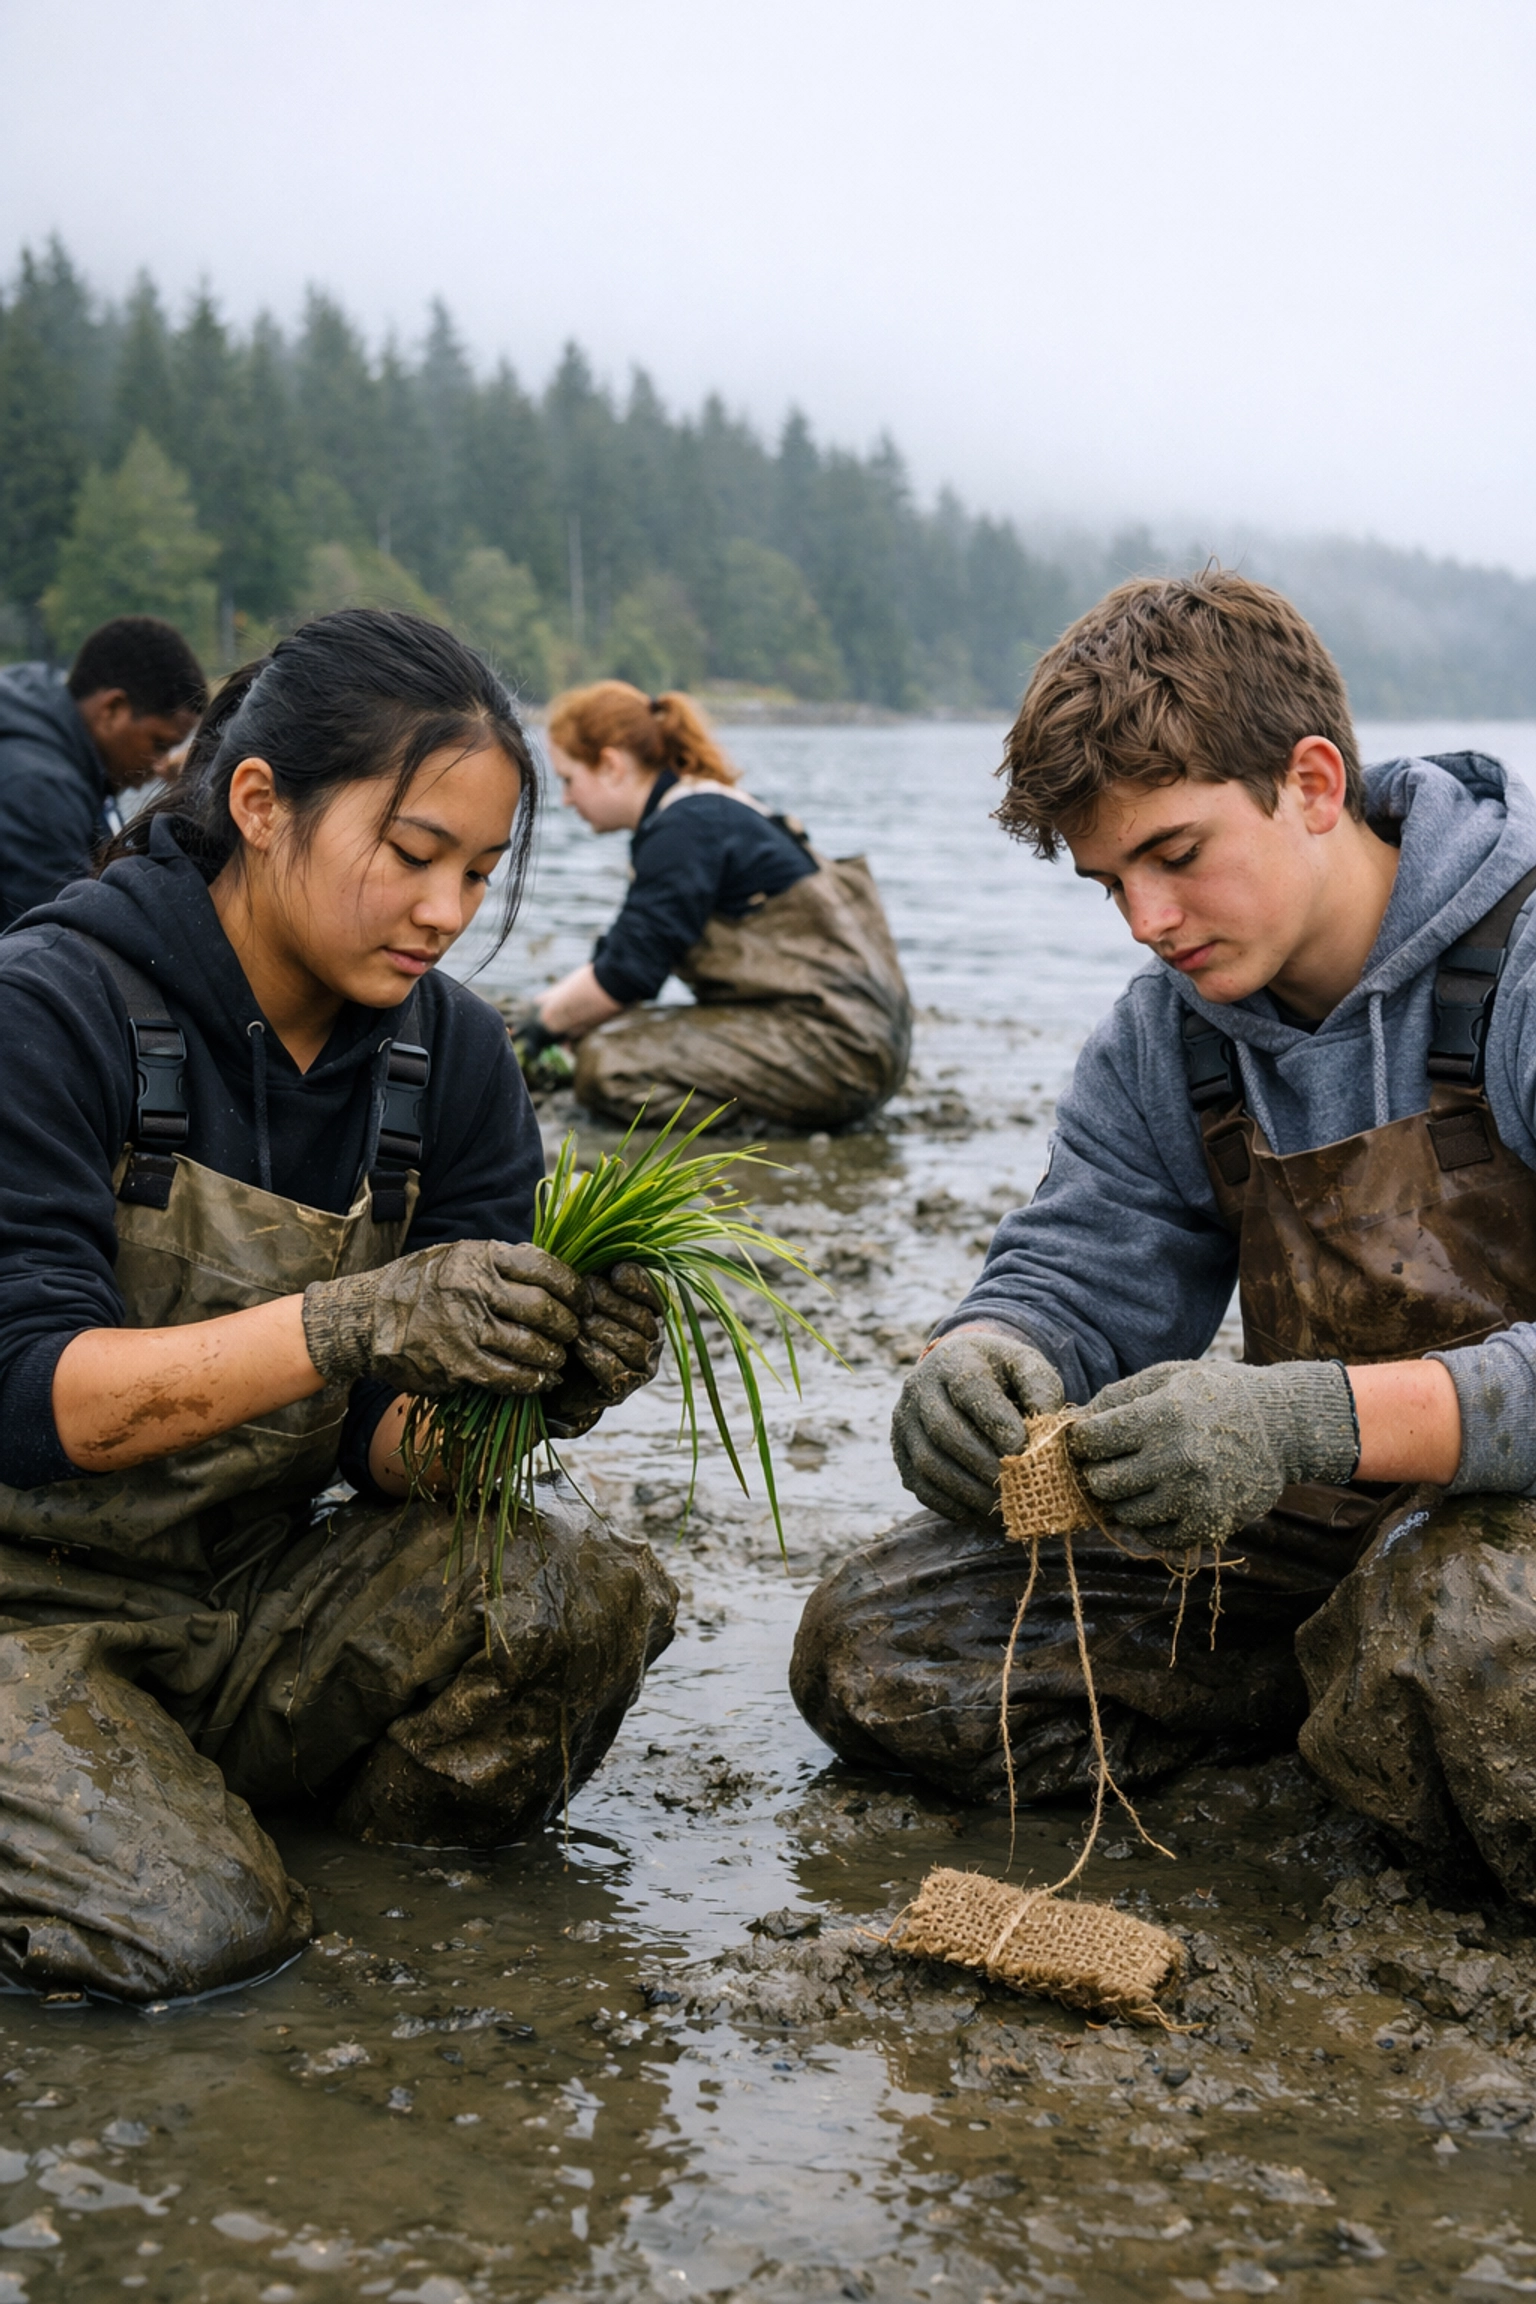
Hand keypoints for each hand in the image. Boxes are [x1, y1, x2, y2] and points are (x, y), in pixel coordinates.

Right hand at [302, 1240, 581, 1396]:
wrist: (366, 1318)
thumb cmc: (421, 1285)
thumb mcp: (459, 1257)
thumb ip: (502, 1263)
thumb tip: (553, 1272)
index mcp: (479, 1257)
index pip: (544, 1268)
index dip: (573, 1288)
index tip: (583, 1300)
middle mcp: (474, 1290)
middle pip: (543, 1309)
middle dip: (568, 1325)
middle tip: (574, 1333)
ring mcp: (465, 1329)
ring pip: (531, 1346)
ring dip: (554, 1356)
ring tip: (558, 1358)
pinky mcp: (456, 1365)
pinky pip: (508, 1377)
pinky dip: (532, 1381)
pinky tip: (540, 1380)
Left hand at [543, 1262, 665, 1436]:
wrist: (556, 1372)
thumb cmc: (571, 1322)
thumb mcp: (582, 1294)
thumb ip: (593, 1272)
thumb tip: (593, 1244)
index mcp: (649, 1308)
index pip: (653, 1292)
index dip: (638, 1283)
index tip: (615, 1273)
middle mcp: (653, 1336)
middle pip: (642, 1317)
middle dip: (612, 1304)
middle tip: (585, 1297)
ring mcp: (641, 1365)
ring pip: (631, 1344)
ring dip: (603, 1329)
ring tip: (578, 1322)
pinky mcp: (623, 1389)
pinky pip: (616, 1371)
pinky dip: (597, 1355)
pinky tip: (578, 1345)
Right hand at [891, 1326, 1064, 1521]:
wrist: (960, 1369)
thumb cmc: (1002, 1373)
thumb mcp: (1027, 1367)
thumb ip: (1042, 1391)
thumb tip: (1045, 1433)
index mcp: (955, 1360)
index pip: (969, 1390)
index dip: (996, 1423)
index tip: (1023, 1450)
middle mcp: (920, 1387)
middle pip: (943, 1431)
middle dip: (982, 1464)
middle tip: (1014, 1487)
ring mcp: (904, 1420)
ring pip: (928, 1463)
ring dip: (966, 1491)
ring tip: (1000, 1506)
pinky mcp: (900, 1450)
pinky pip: (919, 1485)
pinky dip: (948, 1503)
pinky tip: (977, 1511)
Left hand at [1068, 1357, 1358, 1550]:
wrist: (1284, 1426)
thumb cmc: (1218, 1394)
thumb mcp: (1169, 1377)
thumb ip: (1119, 1396)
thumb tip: (1073, 1422)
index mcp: (1163, 1415)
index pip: (1092, 1440)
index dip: (1083, 1440)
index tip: (1091, 1439)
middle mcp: (1177, 1458)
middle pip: (1102, 1482)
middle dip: (1098, 1472)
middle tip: (1112, 1463)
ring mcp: (1193, 1496)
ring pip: (1124, 1513)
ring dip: (1123, 1499)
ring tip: (1141, 1479)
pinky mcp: (1208, 1525)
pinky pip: (1155, 1537)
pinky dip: (1150, 1522)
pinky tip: (1162, 1498)